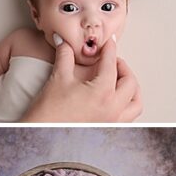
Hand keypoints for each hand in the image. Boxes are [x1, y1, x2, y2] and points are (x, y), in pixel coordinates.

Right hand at [21, 34, 141, 121]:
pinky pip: (128, 118)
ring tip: (119, 81)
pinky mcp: (107, 131)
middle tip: (111, 61)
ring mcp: (112, 122)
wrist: (40, 135)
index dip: (110, 50)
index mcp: (102, 93)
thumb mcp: (58, 78)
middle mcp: (113, 109)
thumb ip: (65, 55)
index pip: (111, 64)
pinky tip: (115, 100)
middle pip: (130, 83)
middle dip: (123, 68)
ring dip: (131, 89)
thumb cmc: (48, 112)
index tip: (109, 43)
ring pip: (135, 104)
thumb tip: (63, 40)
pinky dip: (126, 106)